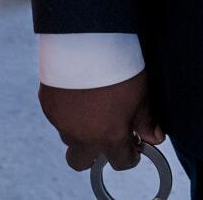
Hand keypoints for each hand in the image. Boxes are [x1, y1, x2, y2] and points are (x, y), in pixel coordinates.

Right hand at [40, 71, 163, 173]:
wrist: (86, 39)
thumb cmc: (118, 66)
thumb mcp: (141, 94)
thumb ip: (146, 121)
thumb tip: (154, 138)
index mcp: (109, 136)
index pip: (120, 163)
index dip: (129, 155)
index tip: (131, 143)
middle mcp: (82, 135)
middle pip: (80, 162)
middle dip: (92, 154)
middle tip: (104, 132)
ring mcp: (61, 121)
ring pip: (67, 138)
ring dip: (78, 131)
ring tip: (89, 107)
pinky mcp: (47, 104)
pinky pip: (56, 117)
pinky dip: (66, 111)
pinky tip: (76, 93)